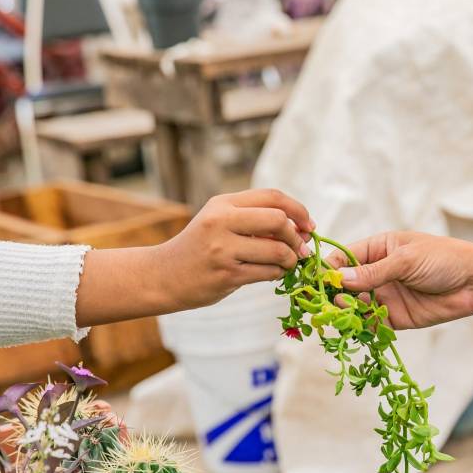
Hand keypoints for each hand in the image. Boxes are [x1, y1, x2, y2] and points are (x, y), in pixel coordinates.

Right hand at [76, 189, 313, 325]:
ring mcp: (223, 249)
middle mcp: (221, 221)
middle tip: (299, 248)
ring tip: (287, 263)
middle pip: (278, 220)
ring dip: (290, 259)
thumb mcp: (220, 221)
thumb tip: (300, 227)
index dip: (299, 210)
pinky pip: (268, 273)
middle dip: (295, 235)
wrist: (164, 275)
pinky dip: (278, 274)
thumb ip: (253, 218)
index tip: (309, 225)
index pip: (273, 197)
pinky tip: (274, 273)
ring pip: (277, 250)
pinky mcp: (226, 274)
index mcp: (223, 203)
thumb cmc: (200, 247)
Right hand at [325, 231, 472, 328]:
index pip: (343, 259)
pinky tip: (356, 327)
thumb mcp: (406, 260)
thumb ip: (373, 272)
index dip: (328, 269)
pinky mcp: (394, 318)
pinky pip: (370, 324)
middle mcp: (377, 273)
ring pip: (354, 306)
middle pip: (344, 285)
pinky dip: (361, 327)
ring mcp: (384, 295)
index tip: (315, 281)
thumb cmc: (443, 259)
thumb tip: (340, 280)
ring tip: (341, 314)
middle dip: (332, 294)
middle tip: (324, 303)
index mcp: (377, 249)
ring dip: (344, 312)